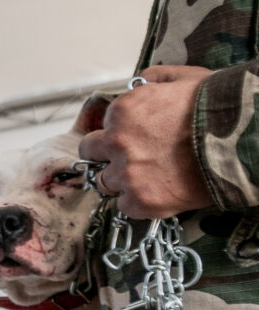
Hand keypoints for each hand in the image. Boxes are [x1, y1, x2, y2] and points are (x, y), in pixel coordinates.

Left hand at [78, 65, 212, 218]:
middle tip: (131, 159)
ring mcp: (127, 174)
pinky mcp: (140, 201)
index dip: (116, 133)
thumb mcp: (184, 78)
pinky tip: (158, 192)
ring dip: (121, 181)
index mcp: (122, 111)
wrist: (242, 139)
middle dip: (108, 156)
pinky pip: (125, 206)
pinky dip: (138, 201)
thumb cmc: (216, 106)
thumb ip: (153, 79)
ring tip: (147, 177)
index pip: (101, 127)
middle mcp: (116, 142)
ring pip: (105, 183)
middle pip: (92, 155)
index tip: (133, 137)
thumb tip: (138, 83)